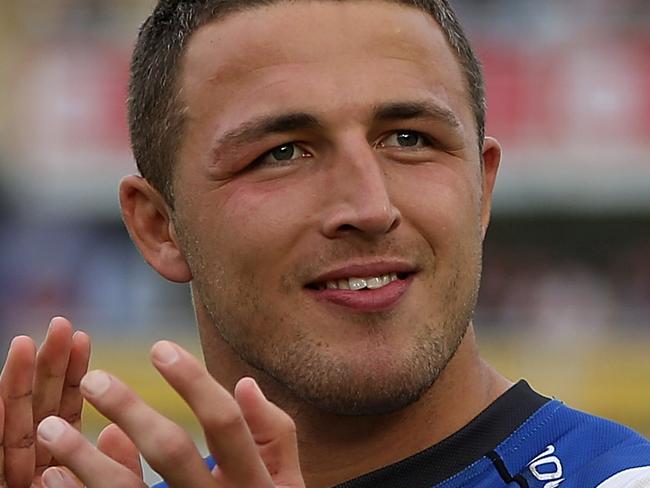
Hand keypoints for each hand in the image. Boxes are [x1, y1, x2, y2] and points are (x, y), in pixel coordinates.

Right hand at [0, 317, 141, 487]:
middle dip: (47, 367)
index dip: (73, 375)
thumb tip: (113, 431)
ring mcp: (18, 481)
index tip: (83, 336)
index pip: (68, 413)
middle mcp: (38, 471)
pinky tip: (5, 395)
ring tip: (26, 343)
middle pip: (40, 411)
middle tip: (60, 324)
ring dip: (17, 385)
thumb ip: (120, 467)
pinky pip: (1, 459)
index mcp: (66, 468)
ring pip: (15, 429)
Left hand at [36, 342, 305, 487]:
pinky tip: (54, 476)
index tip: (158, 347)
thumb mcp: (288, 477)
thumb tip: (244, 383)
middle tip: (92, 378)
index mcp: (253, 477)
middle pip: (171, 450)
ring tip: (50, 427)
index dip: (191, 381)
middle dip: (130, 409)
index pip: (224, 419)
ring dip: (84, 458)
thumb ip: (273, 431)